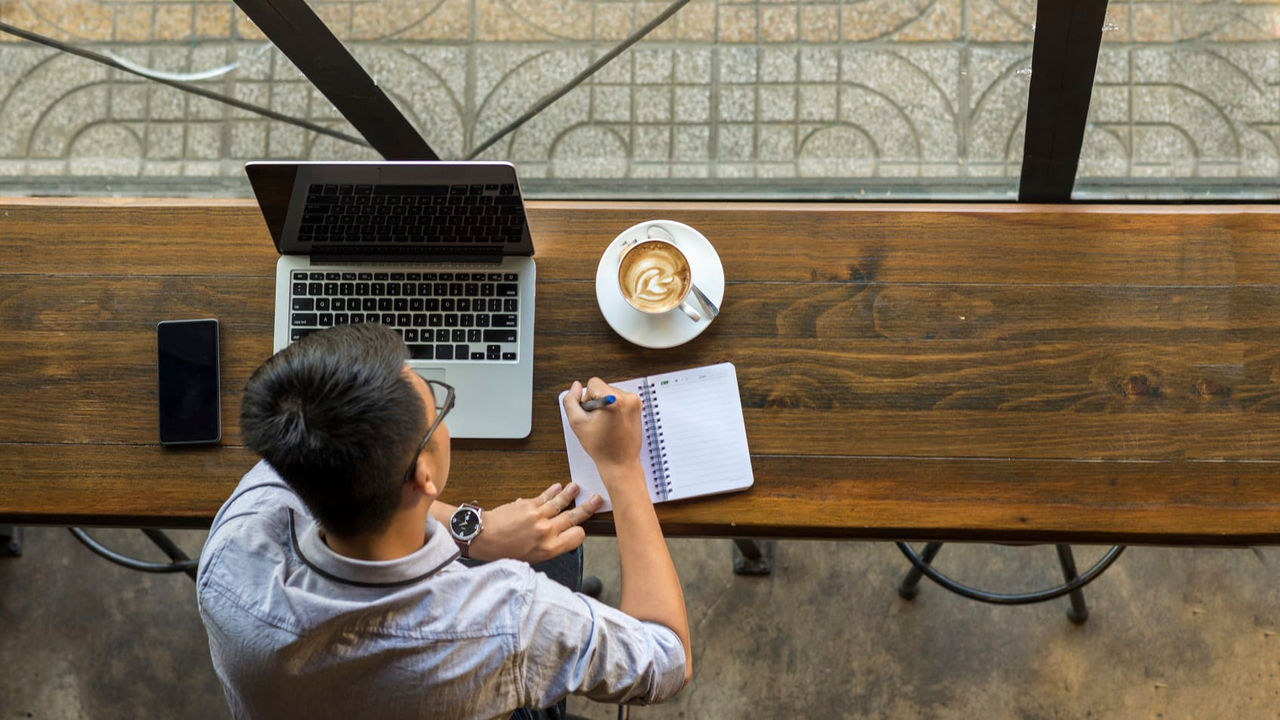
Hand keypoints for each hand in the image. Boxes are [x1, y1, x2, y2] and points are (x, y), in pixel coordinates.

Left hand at [467, 482, 603, 562]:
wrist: (483, 537)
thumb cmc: (503, 551)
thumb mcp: (530, 558)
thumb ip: (547, 547)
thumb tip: (558, 537)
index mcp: (549, 548)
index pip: (577, 536)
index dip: (580, 532)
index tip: (581, 528)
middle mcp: (547, 531)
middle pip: (573, 517)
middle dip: (587, 508)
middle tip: (597, 499)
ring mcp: (538, 515)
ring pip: (561, 503)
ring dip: (570, 494)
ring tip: (577, 488)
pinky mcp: (528, 504)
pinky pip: (545, 496)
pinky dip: (553, 491)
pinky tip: (558, 487)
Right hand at [562, 378, 643, 473]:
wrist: (621, 463)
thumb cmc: (602, 447)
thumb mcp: (577, 423)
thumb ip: (570, 401)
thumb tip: (575, 386)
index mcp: (615, 400)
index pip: (593, 383)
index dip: (586, 399)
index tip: (591, 414)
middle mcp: (628, 398)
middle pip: (602, 388)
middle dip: (596, 403)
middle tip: (598, 422)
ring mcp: (635, 403)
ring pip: (610, 393)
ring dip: (605, 406)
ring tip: (606, 424)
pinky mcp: (637, 407)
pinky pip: (619, 400)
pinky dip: (614, 409)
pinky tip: (613, 424)